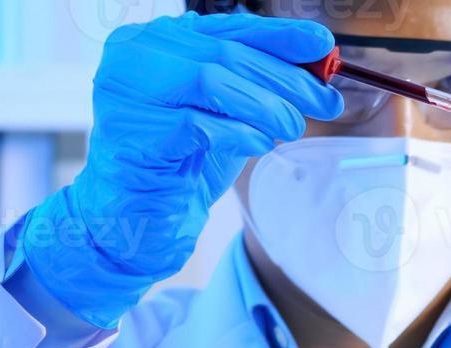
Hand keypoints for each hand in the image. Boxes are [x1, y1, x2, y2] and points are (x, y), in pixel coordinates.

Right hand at [17, 13, 341, 326]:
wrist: (140, 215)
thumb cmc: (184, 159)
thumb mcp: (227, 112)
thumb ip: (258, 83)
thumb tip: (318, 63)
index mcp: (158, 40)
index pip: (227, 29)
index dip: (279, 35)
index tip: (323, 44)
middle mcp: (134, 55)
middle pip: (224, 53)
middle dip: (284, 78)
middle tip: (325, 102)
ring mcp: (124, 91)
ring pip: (208, 80)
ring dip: (264, 105)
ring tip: (292, 128)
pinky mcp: (130, 132)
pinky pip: (195, 124)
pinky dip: (237, 133)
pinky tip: (259, 145)